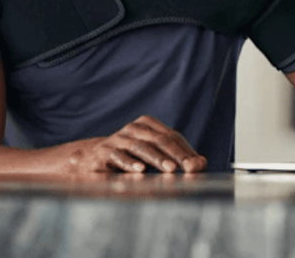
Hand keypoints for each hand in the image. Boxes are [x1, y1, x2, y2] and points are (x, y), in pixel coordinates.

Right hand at [71, 115, 206, 173]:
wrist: (93, 158)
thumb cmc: (130, 157)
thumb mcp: (153, 155)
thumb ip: (177, 158)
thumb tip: (201, 164)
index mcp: (148, 124)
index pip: (172, 136)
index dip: (185, 151)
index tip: (197, 166)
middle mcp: (134, 127)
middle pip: (160, 140)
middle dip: (176, 155)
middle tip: (189, 168)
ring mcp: (119, 137)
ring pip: (142, 147)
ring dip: (157, 159)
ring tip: (170, 169)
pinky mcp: (104, 150)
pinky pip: (119, 156)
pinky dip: (130, 163)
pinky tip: (140, 170)